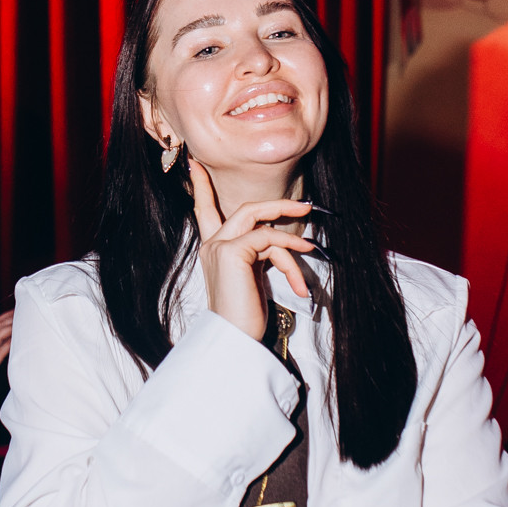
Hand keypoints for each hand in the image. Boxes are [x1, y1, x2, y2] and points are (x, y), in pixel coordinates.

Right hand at [190, 159, 314, 340]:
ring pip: (260, 221)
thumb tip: (285, 244)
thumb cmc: (245, 318)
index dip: (201, 187)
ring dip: (292, 237)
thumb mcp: (253, 280)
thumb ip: (259, 256)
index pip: (204, 212)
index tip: (195, 165)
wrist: (234, 341)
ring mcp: (219, 247)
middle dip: (277, 205)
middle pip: (245, 209)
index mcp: (212, 252)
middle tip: (305, 207)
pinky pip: (269, 239)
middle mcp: (211, 246)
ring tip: (311, 252)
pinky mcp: (232, 253)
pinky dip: (290, 256)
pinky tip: (299, 281)